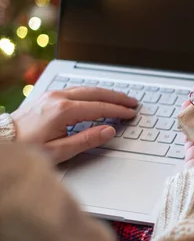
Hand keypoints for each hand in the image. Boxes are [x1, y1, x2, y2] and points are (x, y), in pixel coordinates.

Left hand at [11, 87, 137, 162]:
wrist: (3, 142)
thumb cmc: (27, 149)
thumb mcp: (59, 151)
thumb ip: (87, 140)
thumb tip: (109, 131)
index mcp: (63, 111)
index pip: (100, 107)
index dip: (118, 110)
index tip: (131, 114)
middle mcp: (58, 98)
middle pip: (96, 93)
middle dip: (117, 97)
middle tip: (133, 103)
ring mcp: (53, 94)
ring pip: (87, 88)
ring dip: (107, 93)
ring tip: (121, 98)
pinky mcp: (49, 96)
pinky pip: (77, 89)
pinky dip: (93, 92)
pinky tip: (100, 96)